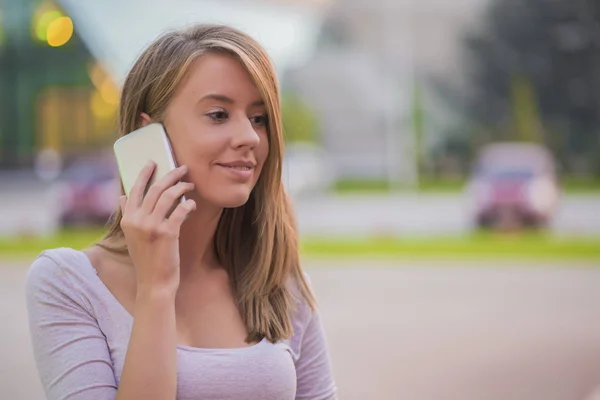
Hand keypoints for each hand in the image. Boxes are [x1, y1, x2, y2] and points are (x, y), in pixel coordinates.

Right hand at [119, 161, 195, 294]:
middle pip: (155, 189)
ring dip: (181, 187)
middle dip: (170, 175)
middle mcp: (137, 221)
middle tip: (182, 168)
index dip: (144, 174)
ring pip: (168, 196)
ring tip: (190, 184)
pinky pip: (180, 210)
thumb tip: (123, 197)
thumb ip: (128, 216)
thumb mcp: (132, 237)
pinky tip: (192, 203)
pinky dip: (188, 204)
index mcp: (128, 220)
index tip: (152, 163)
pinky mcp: (167, 233)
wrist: (154, 282)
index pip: (135, 190)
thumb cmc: (146, 259)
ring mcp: (152, 226)